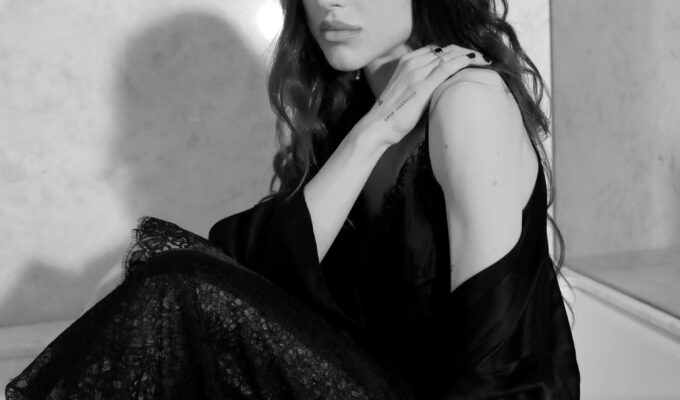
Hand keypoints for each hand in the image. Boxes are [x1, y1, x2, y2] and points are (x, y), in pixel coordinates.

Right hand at [361, 44, 490, 146]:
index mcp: (406, 62)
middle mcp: (411, 63)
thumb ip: (422, 86)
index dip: (454, 52)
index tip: (469, 58)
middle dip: (465, 51)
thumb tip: (442, 92)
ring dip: (469, 55)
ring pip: (448, 55)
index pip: (435, 50)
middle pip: (445, 50)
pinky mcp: (422, 86)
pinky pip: (446, 67)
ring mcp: (416, 73)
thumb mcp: (406, 93)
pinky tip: (475, 61)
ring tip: (485, 60)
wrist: (377, 126)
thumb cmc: (392, 116)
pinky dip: (463, 61)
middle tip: (482, 58)